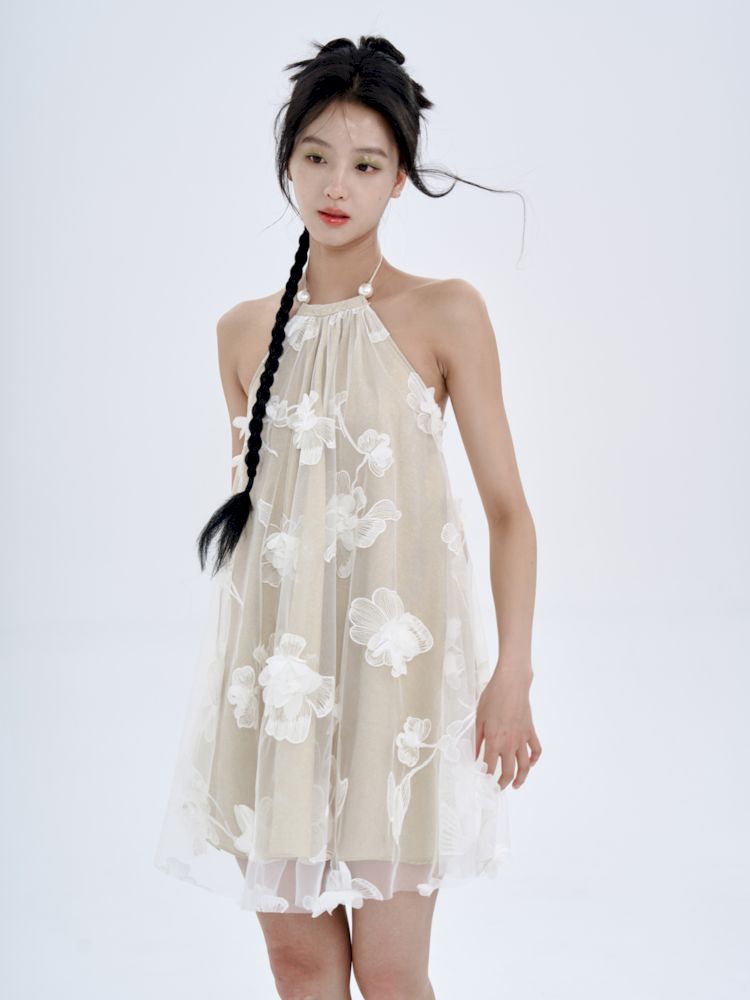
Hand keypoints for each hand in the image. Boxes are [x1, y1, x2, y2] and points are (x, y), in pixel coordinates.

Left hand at [474, 664, 541, 789]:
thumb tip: (475, 755)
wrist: (511, 684)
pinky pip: (536, 750)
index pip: (490, 766)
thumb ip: (478, 739)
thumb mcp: (479, 718)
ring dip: (521, 778)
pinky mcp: (531, 732)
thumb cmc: (492, 698)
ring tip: (516, 785)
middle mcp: (509, 743)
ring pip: (525, 765)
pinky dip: (535, 759)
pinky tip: (530, 763)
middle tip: (498, 788)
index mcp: (494, 740)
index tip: (483, 781)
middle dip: (503, 783)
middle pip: (509, 771)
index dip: (486, 777)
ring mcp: (522, 739)